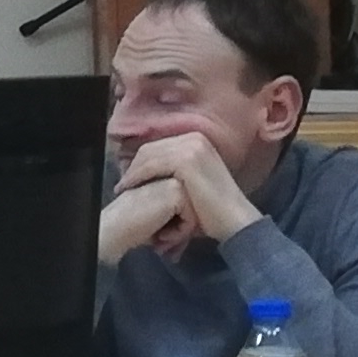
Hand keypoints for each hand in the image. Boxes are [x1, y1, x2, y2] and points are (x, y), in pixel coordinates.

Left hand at [99, 133, 259, 264]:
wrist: (234, 218)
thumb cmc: (214, 205)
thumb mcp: (195, 178)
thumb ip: (178, 168)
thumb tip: (154, 168)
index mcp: (197, 139)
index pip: (159, 145)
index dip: (142, 162)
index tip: (131, 178)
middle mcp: (195, 138)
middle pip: (152, 148)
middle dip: (134, 166)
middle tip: (123, 184)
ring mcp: (191, 146)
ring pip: (148, 156)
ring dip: (132, 172)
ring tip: (123, 188)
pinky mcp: (185, 160)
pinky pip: (151, 165)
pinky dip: (137, 176)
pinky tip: (129, 188)